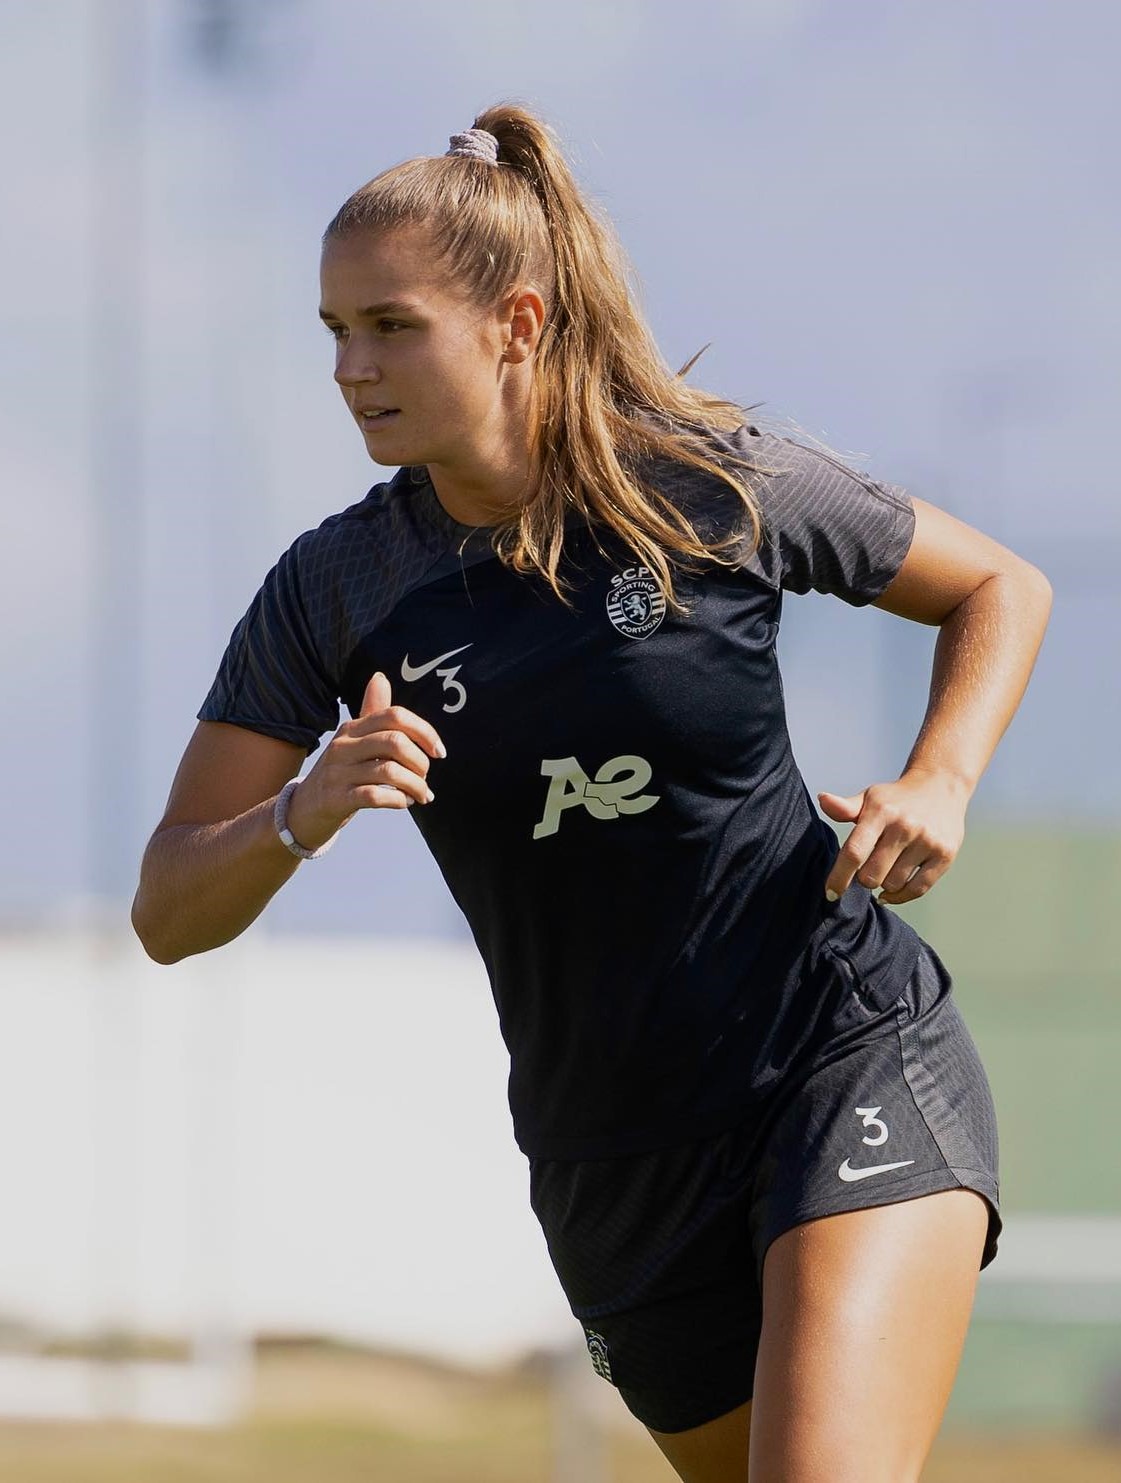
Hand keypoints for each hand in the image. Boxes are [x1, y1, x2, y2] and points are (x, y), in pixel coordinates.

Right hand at [286, 672, 446, 848]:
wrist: (304, 808)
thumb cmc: (341, 772)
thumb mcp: (354, 741)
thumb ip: (372, 713)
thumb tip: (380, 677)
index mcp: (352, 728)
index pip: (394, 715)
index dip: (424, 731)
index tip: (439, 751)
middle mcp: (343, 746)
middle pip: (395, 742)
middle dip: (421, 762)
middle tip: (426, 777)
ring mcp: (338, 772)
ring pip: (389, 772)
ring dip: (415, 785)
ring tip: (422, 794)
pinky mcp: (336, 799)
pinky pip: (375, 796)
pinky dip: (398, 801)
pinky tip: (404, 803)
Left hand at [818, 768, 970, 904]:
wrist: (940, 786)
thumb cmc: (896, 799)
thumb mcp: (870, 798)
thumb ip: (845, 807)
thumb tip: (823, 800)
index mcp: (881, 812)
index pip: (855, 852)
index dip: (839, 877)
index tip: (831, 893)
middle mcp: (905, 826)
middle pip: (872, 875)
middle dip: (863, 879)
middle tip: (865, 871)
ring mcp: (927, 841)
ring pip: (893, 884)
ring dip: (883, 884)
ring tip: (884, 870)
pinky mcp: (944, 854)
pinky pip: (918, 889)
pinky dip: (900, 896)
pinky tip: (890, 893)